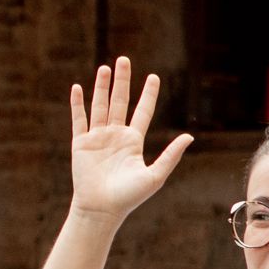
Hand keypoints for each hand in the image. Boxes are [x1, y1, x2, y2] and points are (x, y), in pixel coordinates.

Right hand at [67, 58, 191, 223]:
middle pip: (120, 102)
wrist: (102, 209)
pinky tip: (78, 88)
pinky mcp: (81, 143)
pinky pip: (79, 119)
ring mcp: (97, 138)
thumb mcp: (155, 175)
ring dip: (101, 87)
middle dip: (122, 81)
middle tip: (124, 60)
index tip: (153, 77)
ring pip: (100, 106)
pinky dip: (78, 104)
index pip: (142, 111)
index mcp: (133, 141)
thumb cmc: (129, 196)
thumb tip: (189, 136)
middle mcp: (115, 135)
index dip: (148, 94)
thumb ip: (171, 155)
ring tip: (105, 68)